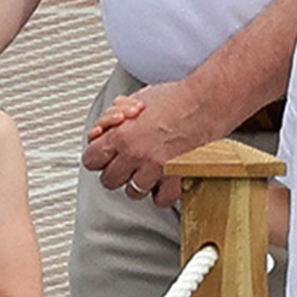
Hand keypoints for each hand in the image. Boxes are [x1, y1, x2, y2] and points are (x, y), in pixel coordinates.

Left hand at [82, 79, 210, 204]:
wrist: (205, 102)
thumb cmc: (175, 98)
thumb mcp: (135, 100)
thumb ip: (116, 118)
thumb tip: (104, 129)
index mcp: (121, 135)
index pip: (91, 159)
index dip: (97, 157)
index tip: (103, 156)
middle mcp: (135, 154)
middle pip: (109, 180)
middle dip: (115, 172)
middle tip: (125, 164)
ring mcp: (155, 168)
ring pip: (133, 192)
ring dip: (138, 183)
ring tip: (146, 171)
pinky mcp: (176, 176)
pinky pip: (162, 199)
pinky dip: (162, 194)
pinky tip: (163, 183)